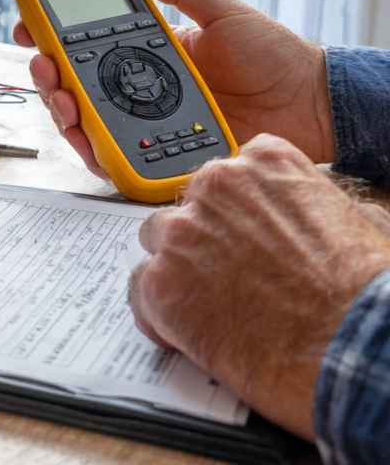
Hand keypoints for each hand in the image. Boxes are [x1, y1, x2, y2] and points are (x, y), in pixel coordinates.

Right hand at [14, 0, 334, 177]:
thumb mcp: (221, 11)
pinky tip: (84, 138)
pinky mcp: (160, 153)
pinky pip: (115, 157)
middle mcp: (140, 87)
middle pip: (76, 85)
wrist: (312, 102)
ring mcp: (148, 121)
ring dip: (61, 111)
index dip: (52, 35)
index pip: (87, 42)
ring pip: (86, 122)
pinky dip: (93, 151)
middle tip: (43, 64)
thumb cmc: (273, 55)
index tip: (29, 24)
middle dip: (48, 75)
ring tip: (60, 99)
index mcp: (149, 50)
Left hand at [129, 134, 389, 437]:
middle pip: (187, 206)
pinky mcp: (161, 282)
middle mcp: (214, 186)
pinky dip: (159, 313)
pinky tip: (185, 331)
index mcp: (263, 162)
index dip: (232, 213)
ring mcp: (182, 232)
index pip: (227, 175)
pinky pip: (141, 291)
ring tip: (210, 306)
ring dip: (177, 271)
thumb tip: (322, 216)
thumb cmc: (365, 291)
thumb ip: (315, 203)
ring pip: (158, 242)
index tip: (243, 238)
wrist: (356, 345)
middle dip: (201, 240)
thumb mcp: (359, 222)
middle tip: (228, 278)